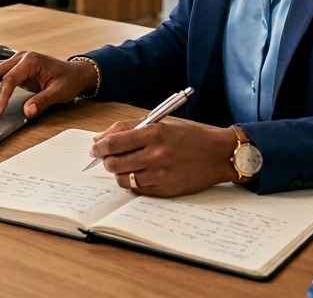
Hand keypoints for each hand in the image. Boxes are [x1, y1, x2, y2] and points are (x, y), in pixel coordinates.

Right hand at [0, 52, 93, 118]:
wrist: (74, 73)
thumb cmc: (68, 80)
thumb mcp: (59, 92)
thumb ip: (43, 101)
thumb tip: (27, 111)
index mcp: (31, 60)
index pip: (9, 79)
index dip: (1, 97)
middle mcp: (20, 57)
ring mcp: (15, 61)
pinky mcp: (14, 68)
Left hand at [91, 118, 237, 196]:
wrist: (218, 154)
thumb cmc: (189, 136)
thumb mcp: (161, 122)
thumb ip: (129, 128)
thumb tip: (100, 138)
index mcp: (155, 133)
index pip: (114, 142)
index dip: (99, 147)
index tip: (95, 148)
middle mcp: (156, 154)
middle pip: (114, 163)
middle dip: (106, 161)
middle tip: (108, 158)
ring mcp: (160, 175)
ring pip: (123, 179)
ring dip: (118, 173)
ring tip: (125, 166)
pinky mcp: (165, 190)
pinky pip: (137, 189)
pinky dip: (133, 182)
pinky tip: (140, 174)